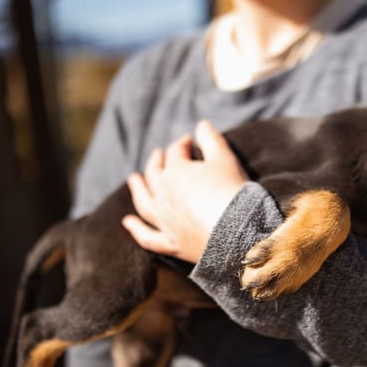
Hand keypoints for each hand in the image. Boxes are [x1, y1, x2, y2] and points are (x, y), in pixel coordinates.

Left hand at [122, 120, 248, 262]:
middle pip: (154, 174)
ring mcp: (164, 220)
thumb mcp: (225, 159)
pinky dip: (136, 229)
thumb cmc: (233, 192)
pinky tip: (128, 222)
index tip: (190, 142)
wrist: (239, 233)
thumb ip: (212, 140)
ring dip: (138, 189)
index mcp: (176, 172)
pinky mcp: (171, 242)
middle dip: (157, 161)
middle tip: (159, 154)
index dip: (182, 144)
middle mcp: (163, 194)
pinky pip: (147, 236)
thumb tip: (202, 124)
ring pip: (144, 202)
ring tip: (133, 180)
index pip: (175, 152)